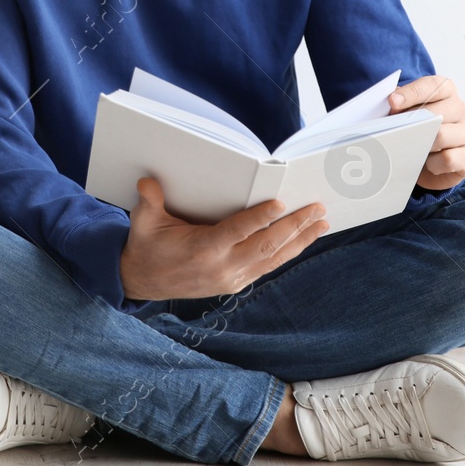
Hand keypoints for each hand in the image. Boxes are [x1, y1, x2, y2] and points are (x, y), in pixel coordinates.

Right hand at [118, 177, 328, 300]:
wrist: (143, 282)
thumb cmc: (146, 247)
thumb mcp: (143, 223)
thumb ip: (148, 201)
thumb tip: (147, 182)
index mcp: (202, 250)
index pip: (236, 232)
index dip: (259, 218)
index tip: (280, 204)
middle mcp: (222, 267)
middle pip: (265, 245)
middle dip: (294, 226)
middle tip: (317, 208)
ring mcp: (232, 278)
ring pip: (273, 258)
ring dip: (299, 240)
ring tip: (321, 223)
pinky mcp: (236, 283)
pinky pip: (268, 266)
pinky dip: (288, 252)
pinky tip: (303, 239)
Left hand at [389, 75, 464, 191]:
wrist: (430, 163)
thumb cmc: (417, 132)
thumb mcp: (406, 114)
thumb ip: (399, 105)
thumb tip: (389, 106)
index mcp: (447, 91)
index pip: (432, 86)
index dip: (411, 93)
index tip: (392, 102)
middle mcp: (461, 109)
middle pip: (436, 113)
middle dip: (412, 122)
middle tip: (394, 131)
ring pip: (441, 136)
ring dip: (422, 144)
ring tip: (412, 149)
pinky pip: (448, 159)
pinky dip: (433, 163)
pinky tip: (427, 163)